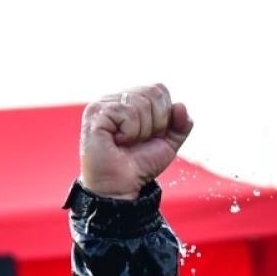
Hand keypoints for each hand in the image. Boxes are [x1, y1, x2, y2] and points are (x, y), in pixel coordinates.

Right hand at [79, 84, 194, 198]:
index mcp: (131, 100)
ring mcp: (103, 104)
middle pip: (154, 92)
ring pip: (141, 103)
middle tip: (140, 140)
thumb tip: (180, 105)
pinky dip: (130, 132)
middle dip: (157, 122)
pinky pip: (127, 112)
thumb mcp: (168, 143)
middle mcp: (116, 98)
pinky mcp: (95, 113)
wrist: (122, 185)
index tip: (152, 135)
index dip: (165, 115)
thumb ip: (181, 125)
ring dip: (142, 130)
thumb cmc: (140, 164)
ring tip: (127, 142)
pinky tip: (117, 141)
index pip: (159, 89)